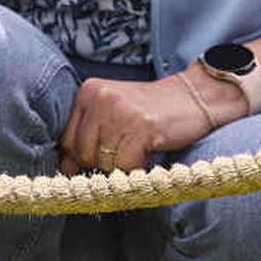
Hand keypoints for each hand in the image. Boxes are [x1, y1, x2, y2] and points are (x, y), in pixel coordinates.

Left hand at [60, 74, 215, 175]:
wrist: (194, 97)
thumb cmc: (151, 111)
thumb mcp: (113, 116)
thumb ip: (87, 138)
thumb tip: (65, 169)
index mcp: (88, 91)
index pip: (66, 140)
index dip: (82, 157)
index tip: (102, 156)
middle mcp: (100, 97)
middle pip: (83, 154)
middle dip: (103, 163)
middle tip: (126, 151)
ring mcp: (120, 111)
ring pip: (103, 162)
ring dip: (122, 166)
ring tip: (138, 149)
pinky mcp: (142, 127)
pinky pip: (125, 166)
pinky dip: (137, 168)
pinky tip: (148, 153)